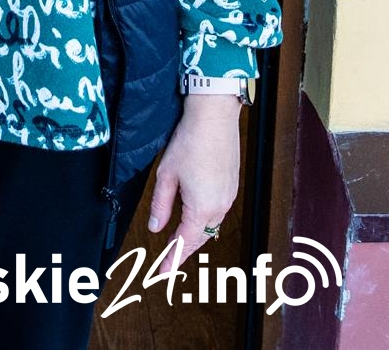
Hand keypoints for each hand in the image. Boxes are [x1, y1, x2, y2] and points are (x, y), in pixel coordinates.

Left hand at [145, 94, 242, 274]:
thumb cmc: (190, 141)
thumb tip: (156, 227)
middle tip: (166, 263)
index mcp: (201, 208)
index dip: (170, 259)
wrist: (215, 117)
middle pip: (200, 239)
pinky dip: (206, 223)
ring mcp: (229, 196)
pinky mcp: (232, 186)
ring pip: (211, 228)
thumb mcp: (166, 175)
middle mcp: (219, 207)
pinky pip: (218, 214)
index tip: (160, 273)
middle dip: (182, 252)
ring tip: (178, 244)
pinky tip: (197, 222)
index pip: (184, 243)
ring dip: (195, 237)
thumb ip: (161, 204)